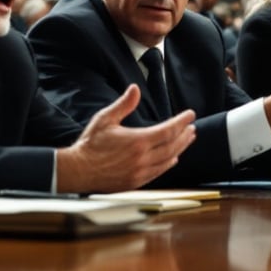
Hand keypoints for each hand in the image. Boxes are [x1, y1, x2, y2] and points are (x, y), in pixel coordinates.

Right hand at [56, 85, 196, 192]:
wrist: (78, 170)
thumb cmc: (90, 145)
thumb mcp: (105, 119)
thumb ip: (124, 104)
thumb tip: (135, 89)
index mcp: (137, 141)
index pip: (168, 130)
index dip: (182, 121)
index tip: (190, 115)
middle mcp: (143, 158)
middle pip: (173, 145)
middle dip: (185, 135)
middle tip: (192, 128)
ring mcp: (141, 172)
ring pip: (169, 159)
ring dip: (181, 148)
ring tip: (187, 140)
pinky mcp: (136, 182)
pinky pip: (159, 172)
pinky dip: (169, 163)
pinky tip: (173, 158)